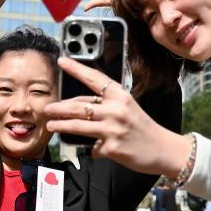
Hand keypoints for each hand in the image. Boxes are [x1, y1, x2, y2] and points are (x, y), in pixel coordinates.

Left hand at [43, 57, 189, 175]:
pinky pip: (91, 147)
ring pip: (77, 126)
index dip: (76, 68)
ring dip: (60, 125)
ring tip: (51, 125)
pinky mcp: (111, 148)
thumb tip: (79, 107)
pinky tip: (91, 148)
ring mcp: (113, 129)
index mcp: (121, 95)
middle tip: (47, 107)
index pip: (94, 78)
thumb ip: (106, 104)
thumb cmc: (143, 127)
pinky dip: (89, 148)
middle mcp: (116, 110)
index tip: (62, 61)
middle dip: (59, 107)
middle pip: (79, 106)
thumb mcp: (128, 108)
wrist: (162, 149)